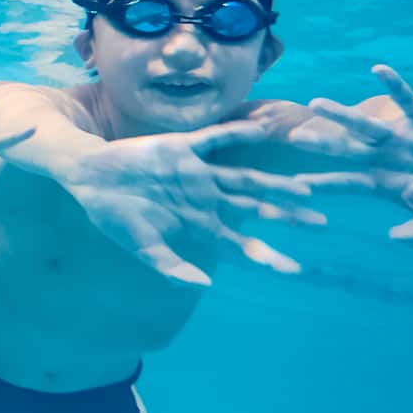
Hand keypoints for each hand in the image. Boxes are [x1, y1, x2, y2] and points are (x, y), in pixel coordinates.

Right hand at [58, 119, 335, 286]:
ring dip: (275, 182)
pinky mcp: (183, 148)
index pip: (241, 244)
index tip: (296, 270)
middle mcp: (205, 198)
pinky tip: (265, 128)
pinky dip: (240, 133)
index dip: (268, 256)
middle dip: (287, 216)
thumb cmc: (113, 217)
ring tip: (306, 187)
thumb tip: (207, 284)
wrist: (90, 177)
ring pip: (245, 177)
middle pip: (255, 208)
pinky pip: (217, 139)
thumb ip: (172, 266)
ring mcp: (197, 173)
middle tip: (322, 224)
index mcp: (198, 224)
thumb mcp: (142, 248)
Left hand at [298, 65, 412, 176]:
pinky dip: (393, 84)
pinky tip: (378, 69)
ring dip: (341, 114)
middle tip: (293, 137)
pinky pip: (405, 98)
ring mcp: (401, 136)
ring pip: (364, 124)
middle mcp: (384, 156)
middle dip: (322, 144)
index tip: (296, 184)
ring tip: (315, 103)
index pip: (346, 183)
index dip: (324, 183)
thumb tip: (394, 238)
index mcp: (381, 181)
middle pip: (346, 150)